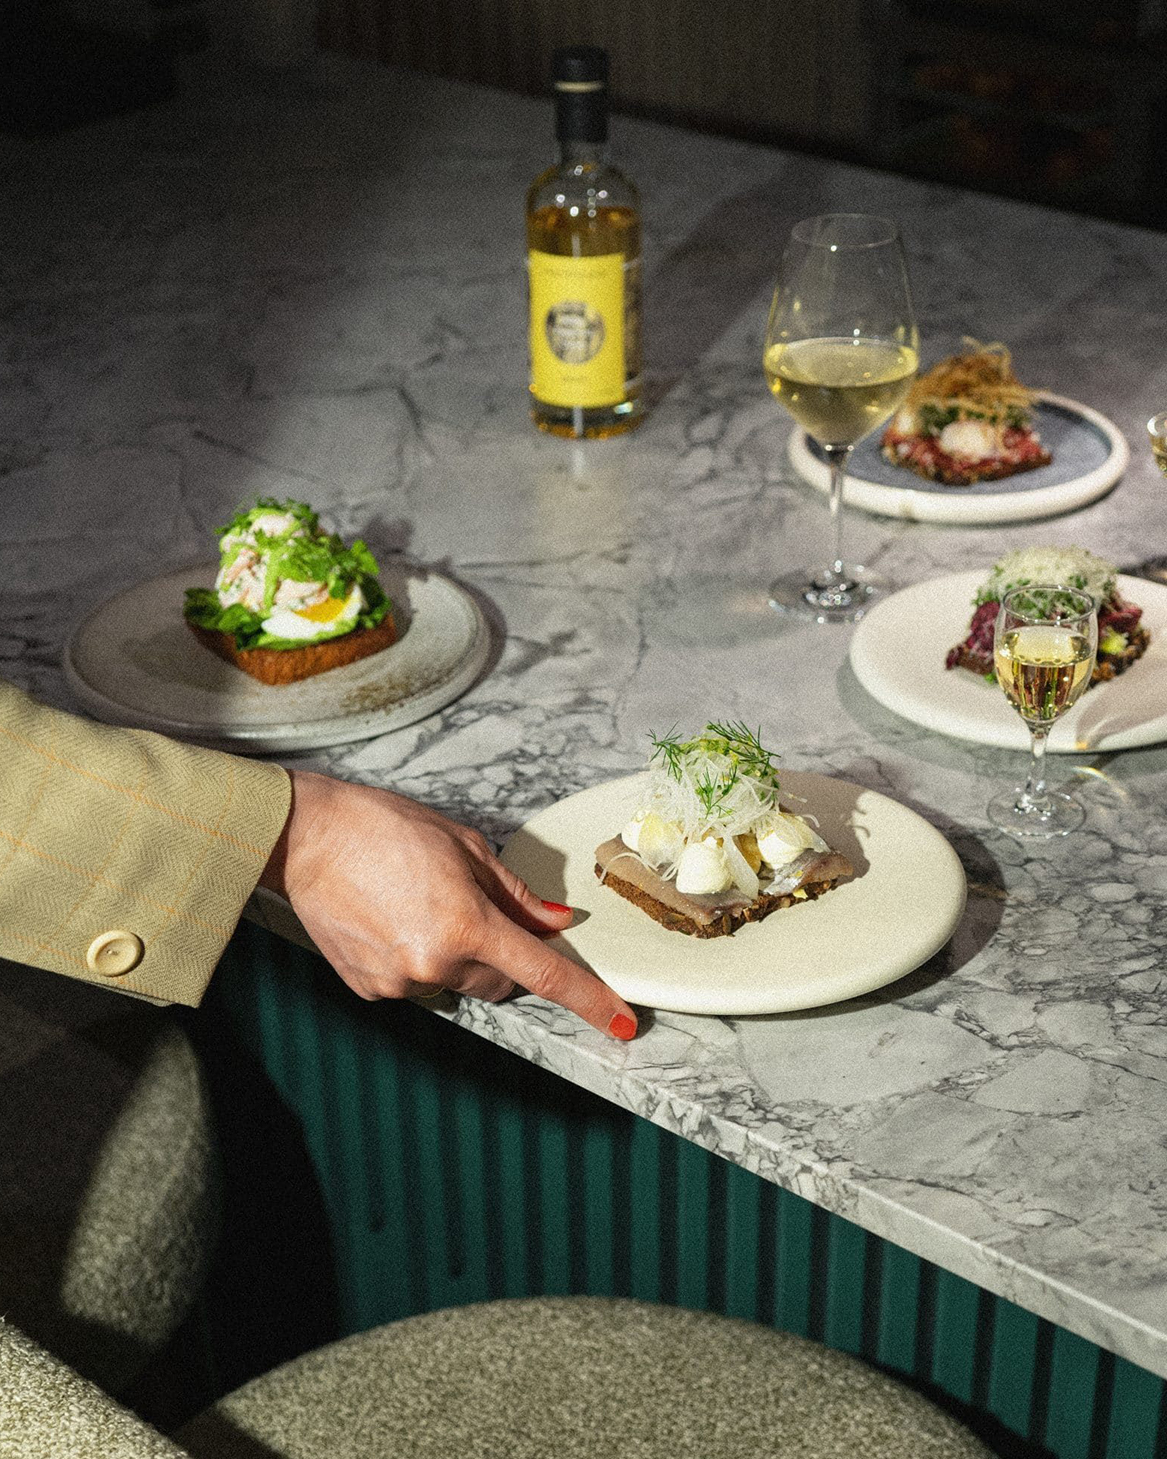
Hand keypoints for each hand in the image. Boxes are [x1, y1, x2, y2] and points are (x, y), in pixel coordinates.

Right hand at [259, 770, 637, 1039]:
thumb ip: (515, 894)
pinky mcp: (369, 990)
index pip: (544, 974)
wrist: (307, 838)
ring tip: (418, 905)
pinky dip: (416, 960)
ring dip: (455, 956)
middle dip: (503, 954)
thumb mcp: (465, 847)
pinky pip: (414, 984)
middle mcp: (434, 964)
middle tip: (475, 909)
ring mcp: (398, 983)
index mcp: (467, 925)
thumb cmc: (384, 828)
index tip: (622, 1023)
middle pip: (501, 981)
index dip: (590, 1001)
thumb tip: (552, 922)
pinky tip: (392, 920)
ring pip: (456, 983)